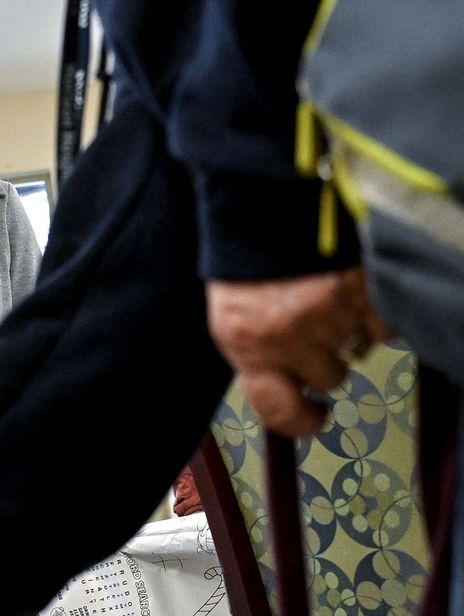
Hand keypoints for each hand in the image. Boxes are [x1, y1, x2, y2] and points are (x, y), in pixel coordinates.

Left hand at [206, 268, 387, 436]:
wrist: (266, 194)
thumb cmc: (246, 255)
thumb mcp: (233, 311)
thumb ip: (256, 351)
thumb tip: (290, 386)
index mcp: (245, 343)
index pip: (278, 410)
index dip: (302, 421)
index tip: (316, 417)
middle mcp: (286, 336)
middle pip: (328, 379)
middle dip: (328, 359)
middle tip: (320, 328)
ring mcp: (326, 314)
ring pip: (357, 351)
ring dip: (350, 331)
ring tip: (330, 296)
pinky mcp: (361, 291)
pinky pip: (383, 326)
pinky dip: (376, 312)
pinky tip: (355, 288)